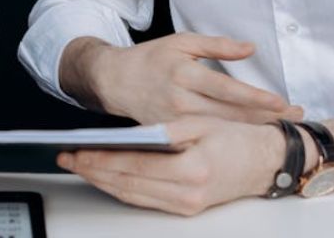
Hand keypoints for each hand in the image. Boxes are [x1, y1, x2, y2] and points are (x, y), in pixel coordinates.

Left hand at [58, 116, 284, 215]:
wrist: (266, 162)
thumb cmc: (238, 139)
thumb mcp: (203, 124)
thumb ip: (167, 131)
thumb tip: (133, 136)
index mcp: (191, 169)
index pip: (133, 165)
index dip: (101, 158)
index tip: (77, 150)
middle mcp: (187, 194)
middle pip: (127, 184)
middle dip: (93, 171)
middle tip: (67, 159)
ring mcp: (186, 206)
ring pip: (132, 196)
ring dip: (102, 182)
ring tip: (80, 166)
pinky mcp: (186, 209)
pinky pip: (144, 200)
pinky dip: (121, 189)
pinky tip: (107, 178)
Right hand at [73, 33, 301, 124]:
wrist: (115, 81)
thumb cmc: (151, 58)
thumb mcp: (183, 42)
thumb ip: (218, 45)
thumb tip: (250, 48)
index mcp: (185, 74)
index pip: (227, 89)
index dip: (256, 98)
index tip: (282, 102)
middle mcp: (180, 100)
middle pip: (230, 114)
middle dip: (265, 117)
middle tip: (296, 117)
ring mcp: (175, 122)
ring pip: (221, 130)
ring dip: (252, 129)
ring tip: (282, 127)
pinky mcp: (171, 135)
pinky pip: (205, 138)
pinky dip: (230, 138)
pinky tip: (250, 137)